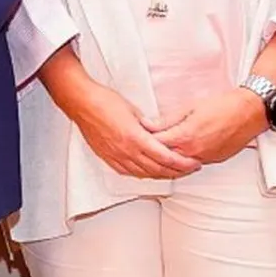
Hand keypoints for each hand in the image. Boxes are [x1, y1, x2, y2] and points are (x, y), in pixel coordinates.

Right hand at [58, 79, 200, 178]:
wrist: (82, 103)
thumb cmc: (105, 102)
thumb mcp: (134, 110)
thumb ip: (149, 125)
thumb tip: (159, 133)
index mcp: (136, 138)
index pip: (166, 158)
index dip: (183, 163)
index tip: (194, 162)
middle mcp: (127, 151)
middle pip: (158, 169)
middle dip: (177, 171)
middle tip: (188, 169)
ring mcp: (116, 156)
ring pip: (144, 173)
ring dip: (161, 175)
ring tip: (173, 172)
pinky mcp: (108, 157)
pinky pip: (128, 172)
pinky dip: (142, 174)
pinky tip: (148, 172)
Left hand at [152, 87, 267, 164]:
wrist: (249, 113)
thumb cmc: (224, 106)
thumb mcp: (190, 107)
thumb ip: (167, 119)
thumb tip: (149, 124)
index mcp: (185, 136)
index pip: (156, 143)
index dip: (144, 139)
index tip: (137, 134)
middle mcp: (194, 151)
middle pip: (164, 157)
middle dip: (153, 151)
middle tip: (144, 144)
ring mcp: (204, 158)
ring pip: (178, 164)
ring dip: (167, 159)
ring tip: (157, 150)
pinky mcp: (213, 160)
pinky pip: (192, 164)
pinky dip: (182, 160)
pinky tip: (177, 153)